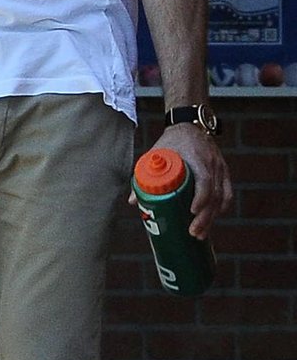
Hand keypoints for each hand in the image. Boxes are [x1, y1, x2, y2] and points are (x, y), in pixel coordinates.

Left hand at [129, 122, 231, 238]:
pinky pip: (227, 192)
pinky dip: (221, 207)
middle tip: (193, 232)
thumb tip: (133, 201)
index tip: (192, 211)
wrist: (190, 125)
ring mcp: (220, 168)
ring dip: (212, 217)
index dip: (201, 197)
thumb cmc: (171, 142)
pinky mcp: (223, 171)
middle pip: (214, 194)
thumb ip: (144, 175)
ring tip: (201, 233)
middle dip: (205, 216)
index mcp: (196, 157)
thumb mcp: (155, 154)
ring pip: (221, 196)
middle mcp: (212, 163)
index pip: (204, 179)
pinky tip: (214, 219)